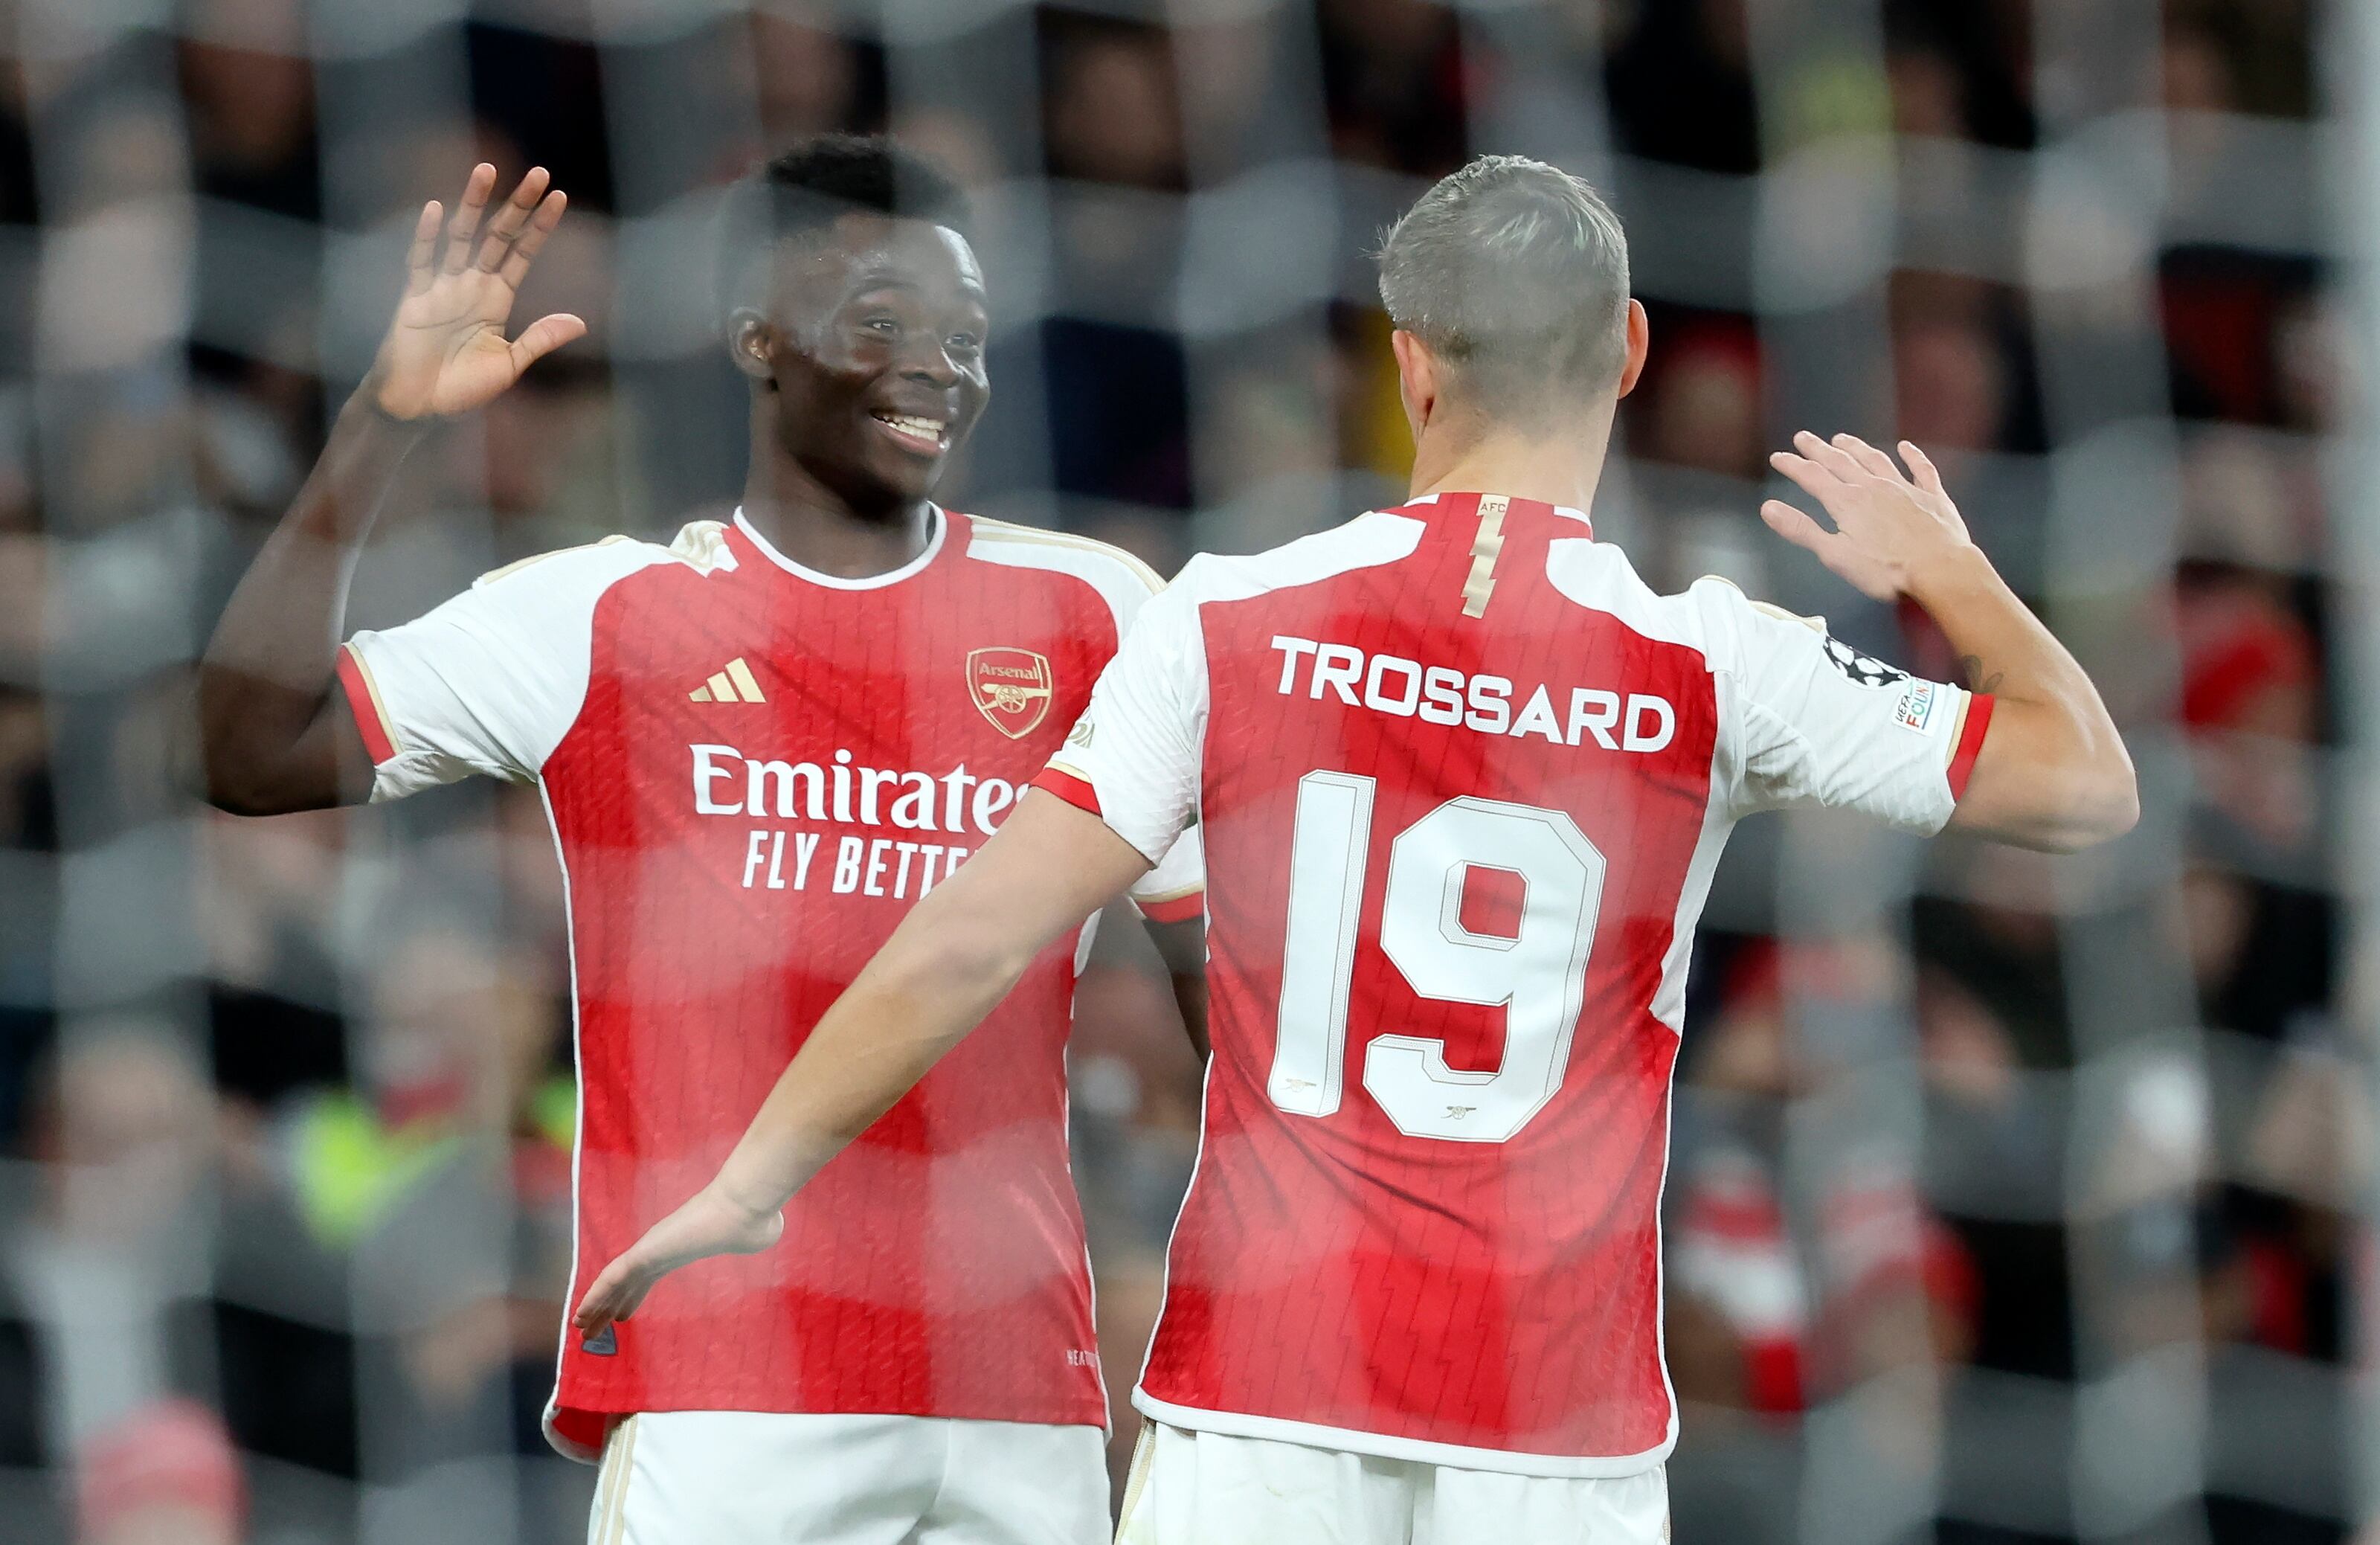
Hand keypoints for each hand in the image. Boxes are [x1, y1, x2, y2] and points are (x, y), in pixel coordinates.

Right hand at [363, 164, 584, 421]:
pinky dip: (428, 237)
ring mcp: (441, 288)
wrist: (417, 408)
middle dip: (517, 206)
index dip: (540, 227)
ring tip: (488, 170)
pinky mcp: (413, 299)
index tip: (560, 198)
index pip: (522, 254)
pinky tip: (437, 209)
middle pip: (497, 236)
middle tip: (539, 173)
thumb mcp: (508, 364)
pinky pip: (420, 262)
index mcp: (495, 300)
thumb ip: (539, 340)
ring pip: (461, 237)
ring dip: (474, 204)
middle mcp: (470, 286)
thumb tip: (580, 323)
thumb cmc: (460, 390)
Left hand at [571, 1184, 784, 1336]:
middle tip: (591, 1328)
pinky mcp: (646, 1251)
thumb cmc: (754, 1220)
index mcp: (681, 1250)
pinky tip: (582, 1315)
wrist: (747, 1208)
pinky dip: (595, 1297)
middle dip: (607, 1306)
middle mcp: (661, 1248)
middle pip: (625, 1282)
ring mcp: (651, 1248)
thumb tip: (767, 1232)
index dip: (633, 1297)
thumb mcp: (755, 1237)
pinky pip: (613, 1278)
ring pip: (613, 1282)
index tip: (622, 1315)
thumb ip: (752, 1238)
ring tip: (580, 1328)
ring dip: (595, 1306)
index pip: (649, 1277)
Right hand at [1762, 432, 1976, 601]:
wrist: (1941, 569)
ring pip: (1875, 460)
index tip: (1778, 456)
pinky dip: (1912, 456)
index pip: (1813, 477)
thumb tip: (1768, 508)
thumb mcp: (1835, 555)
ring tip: (1842, 438)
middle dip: (1819, 450)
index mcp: (1848, 503)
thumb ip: (1802, 530)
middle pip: (1840, 463)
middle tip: (1804, 437)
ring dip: (1856, 448)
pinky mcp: (1931, 496)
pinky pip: (1920, 469)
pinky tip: (1906, 447)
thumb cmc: (1887, 570)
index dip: (1793, 466)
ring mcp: (1905, 489)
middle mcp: (1874, 487)